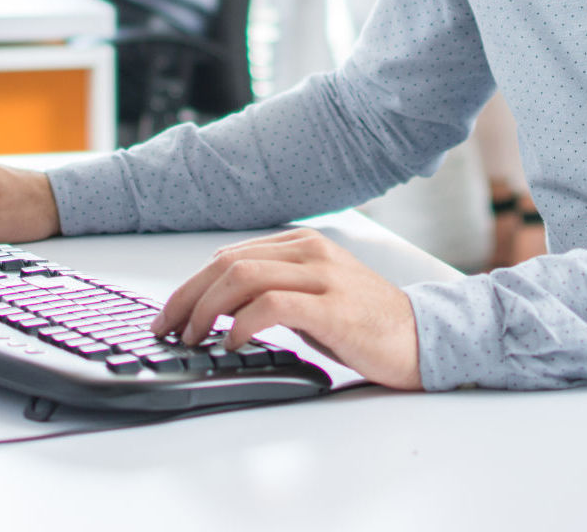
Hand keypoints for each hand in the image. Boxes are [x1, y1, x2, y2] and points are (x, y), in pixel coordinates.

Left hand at [151, 227, 421, 389]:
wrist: (419, 337)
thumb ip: (274, 291)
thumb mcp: (314, 297)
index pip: (230, 255)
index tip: (170, 314)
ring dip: (206, 309)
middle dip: (187, 297)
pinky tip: (230, 341)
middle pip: (228, 263)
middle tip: (166, 328)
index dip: (191, 285)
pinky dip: (241, 322)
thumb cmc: (365, 322)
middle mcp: (312, 252)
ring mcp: (323, 276)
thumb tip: (218, 308)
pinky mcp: (332, 307)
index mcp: (305, 244)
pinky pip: (272, 304)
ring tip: (192, 337)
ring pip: (243, 276)